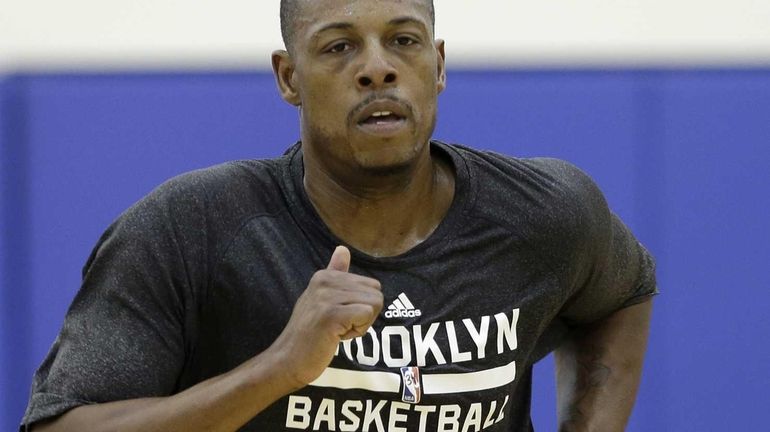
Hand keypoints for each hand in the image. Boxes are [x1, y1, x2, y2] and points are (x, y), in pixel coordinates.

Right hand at [269, 246, 382, 387]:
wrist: (288, 360)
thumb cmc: (309, 333)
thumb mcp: (320, 298)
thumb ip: (335, 273)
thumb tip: (343, 248)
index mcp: (325, 275)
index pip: (371, 285)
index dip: (360, 306)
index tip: (338, 316)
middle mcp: (325, 281)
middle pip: (376, 294)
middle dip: (365, 315)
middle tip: (339, 325)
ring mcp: (327, 297)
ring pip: (374, 305)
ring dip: (361, 324)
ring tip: (336, 330)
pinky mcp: (332, 314)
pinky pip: (367, 315)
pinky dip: (358, 331)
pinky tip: (337, 336)